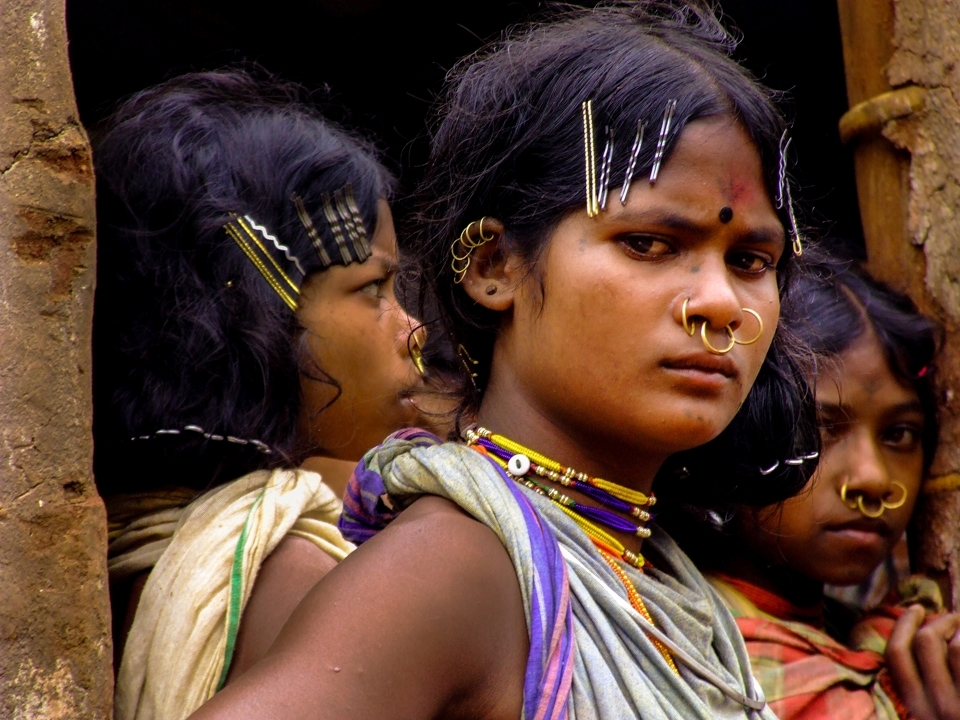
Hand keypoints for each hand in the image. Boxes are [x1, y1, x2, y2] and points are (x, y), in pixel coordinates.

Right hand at [886, 605, 959, 719]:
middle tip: (955, 619)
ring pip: (955, 648)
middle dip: (940, 621)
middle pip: (924, 643)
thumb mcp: (938, 713)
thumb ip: (927, 685)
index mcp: (918, 710)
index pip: (896, 657)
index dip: (903, 625)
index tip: (915, 609)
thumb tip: (925, 634)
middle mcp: (938, 710)